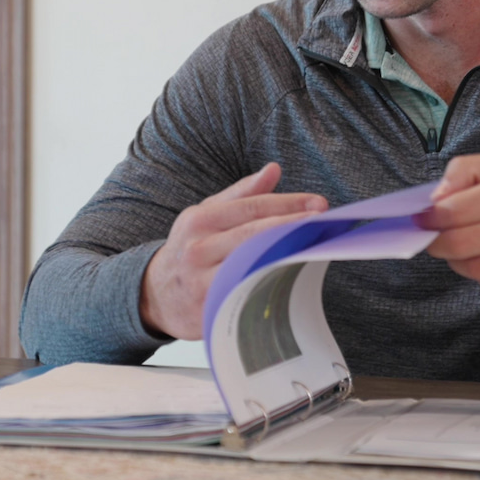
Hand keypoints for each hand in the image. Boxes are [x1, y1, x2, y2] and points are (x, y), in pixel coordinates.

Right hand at [140, 163, 326, 339]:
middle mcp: (198, 250)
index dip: (288, 203)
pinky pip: (247, 294)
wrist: (155, 294)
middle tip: (324, 221)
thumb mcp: (206, 214)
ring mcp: (203, 282)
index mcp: (199, 220)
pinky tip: (293, 275)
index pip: (251, 207)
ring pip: (254, 264)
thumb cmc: (188, 249)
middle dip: (293, 225)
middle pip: (255, 234)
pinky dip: (272, 282)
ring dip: (287, 254)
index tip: (318, 203)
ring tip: (315, 245)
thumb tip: (274, 170)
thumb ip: (242, 193)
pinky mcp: (210, 310)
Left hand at [416, 153, 479, 305]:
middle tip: (436, 238)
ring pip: (473, 270)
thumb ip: (466, 170)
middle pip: (459, 245)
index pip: (456, 210)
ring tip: (473, 246)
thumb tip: (435, 199)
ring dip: (462, 261)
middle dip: (439, 243)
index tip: (424, 218)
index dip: (431, 217)